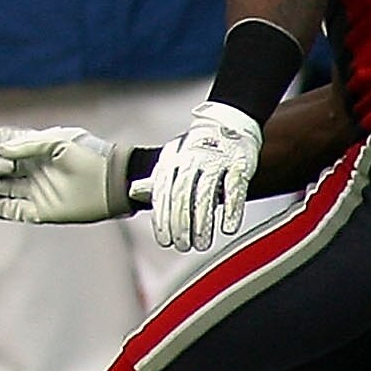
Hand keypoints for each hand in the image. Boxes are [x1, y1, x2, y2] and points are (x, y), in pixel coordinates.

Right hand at [0, 124, 130, 226]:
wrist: (111, 182)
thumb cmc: (87, 155)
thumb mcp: (56, 142)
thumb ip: (26, 143)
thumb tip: (0, 150)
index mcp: (35, 150)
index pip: (5, 144)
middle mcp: (32, 170)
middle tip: (1, 168)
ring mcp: (35, 190)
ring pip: (1, 189)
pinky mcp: (40, 211)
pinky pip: (11, 210)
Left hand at [150, 101, 264, 251]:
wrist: (226, 123)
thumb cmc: (195, 149)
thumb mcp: (172, 160)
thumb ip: (157, 179)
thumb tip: (134, 192)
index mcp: (172, 162)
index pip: (164, 194)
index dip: (163, 219)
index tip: (164, 241)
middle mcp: (191, 162)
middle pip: (182, 197)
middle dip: (180, 224)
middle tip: (182, 246)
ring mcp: (215, 162)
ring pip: (205, 195)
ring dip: (202, 223)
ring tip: (201, 244)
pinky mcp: (237, 164)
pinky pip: (234, 189)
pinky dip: (231, 210)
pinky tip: (228, 229)